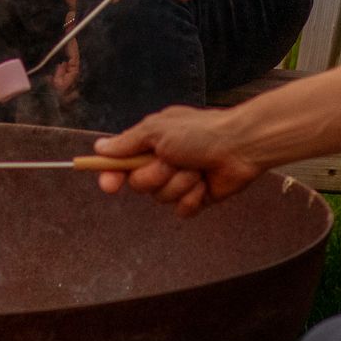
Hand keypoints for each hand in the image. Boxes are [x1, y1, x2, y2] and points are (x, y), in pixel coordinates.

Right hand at [92, 106, 265, 215]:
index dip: (111, 175)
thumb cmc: (200, 132)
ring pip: (162, 198)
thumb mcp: (157, 130)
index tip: (109, 184)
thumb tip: (100, 148)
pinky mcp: (195, 198)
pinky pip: (181, 210)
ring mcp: (178, 182)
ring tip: (196, 169)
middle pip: (139, 184)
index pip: (120, 163)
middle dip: (157, 175)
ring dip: (179, 183)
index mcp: (150, 144)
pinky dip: (193, 198)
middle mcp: (161, 163)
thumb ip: (128, 142)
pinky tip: (204, 184)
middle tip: (174, 160)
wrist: (240, 146)